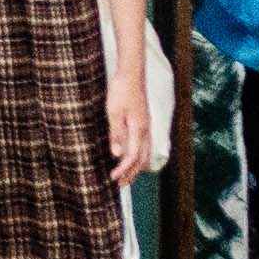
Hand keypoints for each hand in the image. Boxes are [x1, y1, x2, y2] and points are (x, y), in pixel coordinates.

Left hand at [105, 46, 158, 189]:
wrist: (132, 73)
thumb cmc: (121, 91)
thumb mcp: (113, 112)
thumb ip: (116, 134)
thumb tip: (116, 155)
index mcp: (138, 129)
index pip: (132, 157)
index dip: (123, 170)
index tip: (112, 179)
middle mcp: (145, 130)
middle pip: (142, 159)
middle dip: (131, 174)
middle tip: (120, 185)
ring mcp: (146, 126)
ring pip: (145, 153)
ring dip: (136, 167)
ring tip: (127, 176)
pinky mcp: (144, 122)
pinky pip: (144, 145)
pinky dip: (139, 157)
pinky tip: (131, 157)